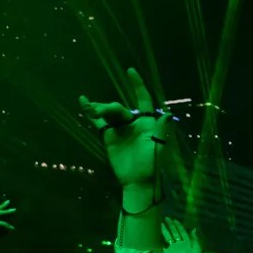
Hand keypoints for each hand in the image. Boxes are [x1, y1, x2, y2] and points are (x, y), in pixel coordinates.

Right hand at [80, 68, 169, 187]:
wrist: (137, 181)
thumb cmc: (152, 166)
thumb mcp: (158, 148)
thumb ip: (161, 131)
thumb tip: (168, 114)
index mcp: (147, 123)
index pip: (143, 99)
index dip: (138, 85)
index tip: (130, 71)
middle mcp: (134, 123)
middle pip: (119, 108)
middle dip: (109, 108)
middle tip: (99, 111)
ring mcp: (121, 129)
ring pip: (109, 113)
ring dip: (100, 109)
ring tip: (90, 109)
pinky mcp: (109, 136)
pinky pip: (100, 121)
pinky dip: (91, 112)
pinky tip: (83, 101)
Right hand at [160, 219, 201, 252]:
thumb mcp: (197, 248)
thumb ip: (194, 239)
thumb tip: (193, 229)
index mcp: (187, 242)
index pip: (182, 232)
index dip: (178, 226)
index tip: (175, 220)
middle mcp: (179, 244)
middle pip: (174, 233)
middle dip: (171, 226)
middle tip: (167, 218)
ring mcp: (172, 248)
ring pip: (168, 237)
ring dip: (165, 231)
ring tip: (161, 223)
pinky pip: (162, 245)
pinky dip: (159, 240)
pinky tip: (156, 235)